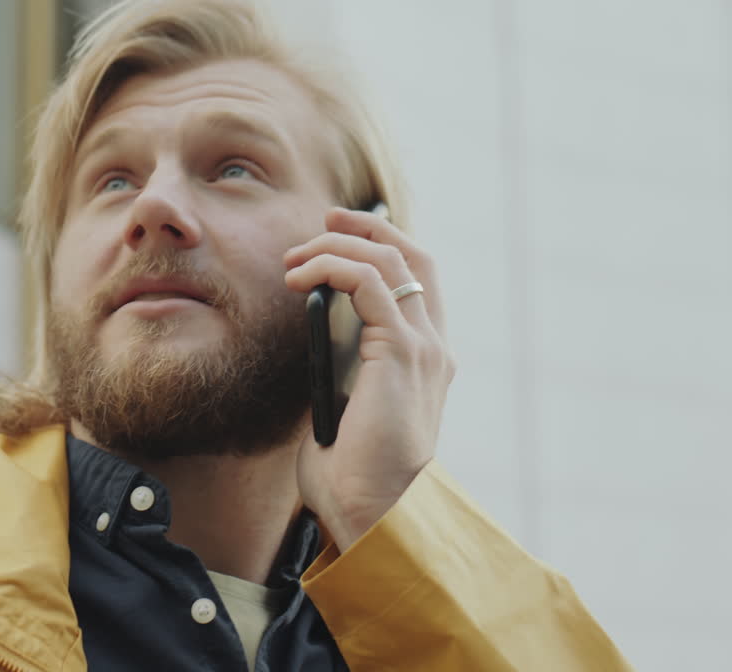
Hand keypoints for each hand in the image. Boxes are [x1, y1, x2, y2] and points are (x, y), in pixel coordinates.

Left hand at [283, 207, 455, 550]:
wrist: (370, 513)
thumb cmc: (350, 473)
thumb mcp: (344, 406)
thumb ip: (340, 367)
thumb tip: (310, 335)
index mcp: (425, 360)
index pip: (417, 281)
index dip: (383, 247)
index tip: (337, 235)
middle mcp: (434, 348)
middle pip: (416, 257)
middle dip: (370, 228)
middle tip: (325, 219)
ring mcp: (423, 349)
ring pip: (392, 261)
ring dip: (339, 246)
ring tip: (297, 256)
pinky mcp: (401, 355)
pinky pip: (372, 284)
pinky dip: (335, 267)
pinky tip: (301, 277)